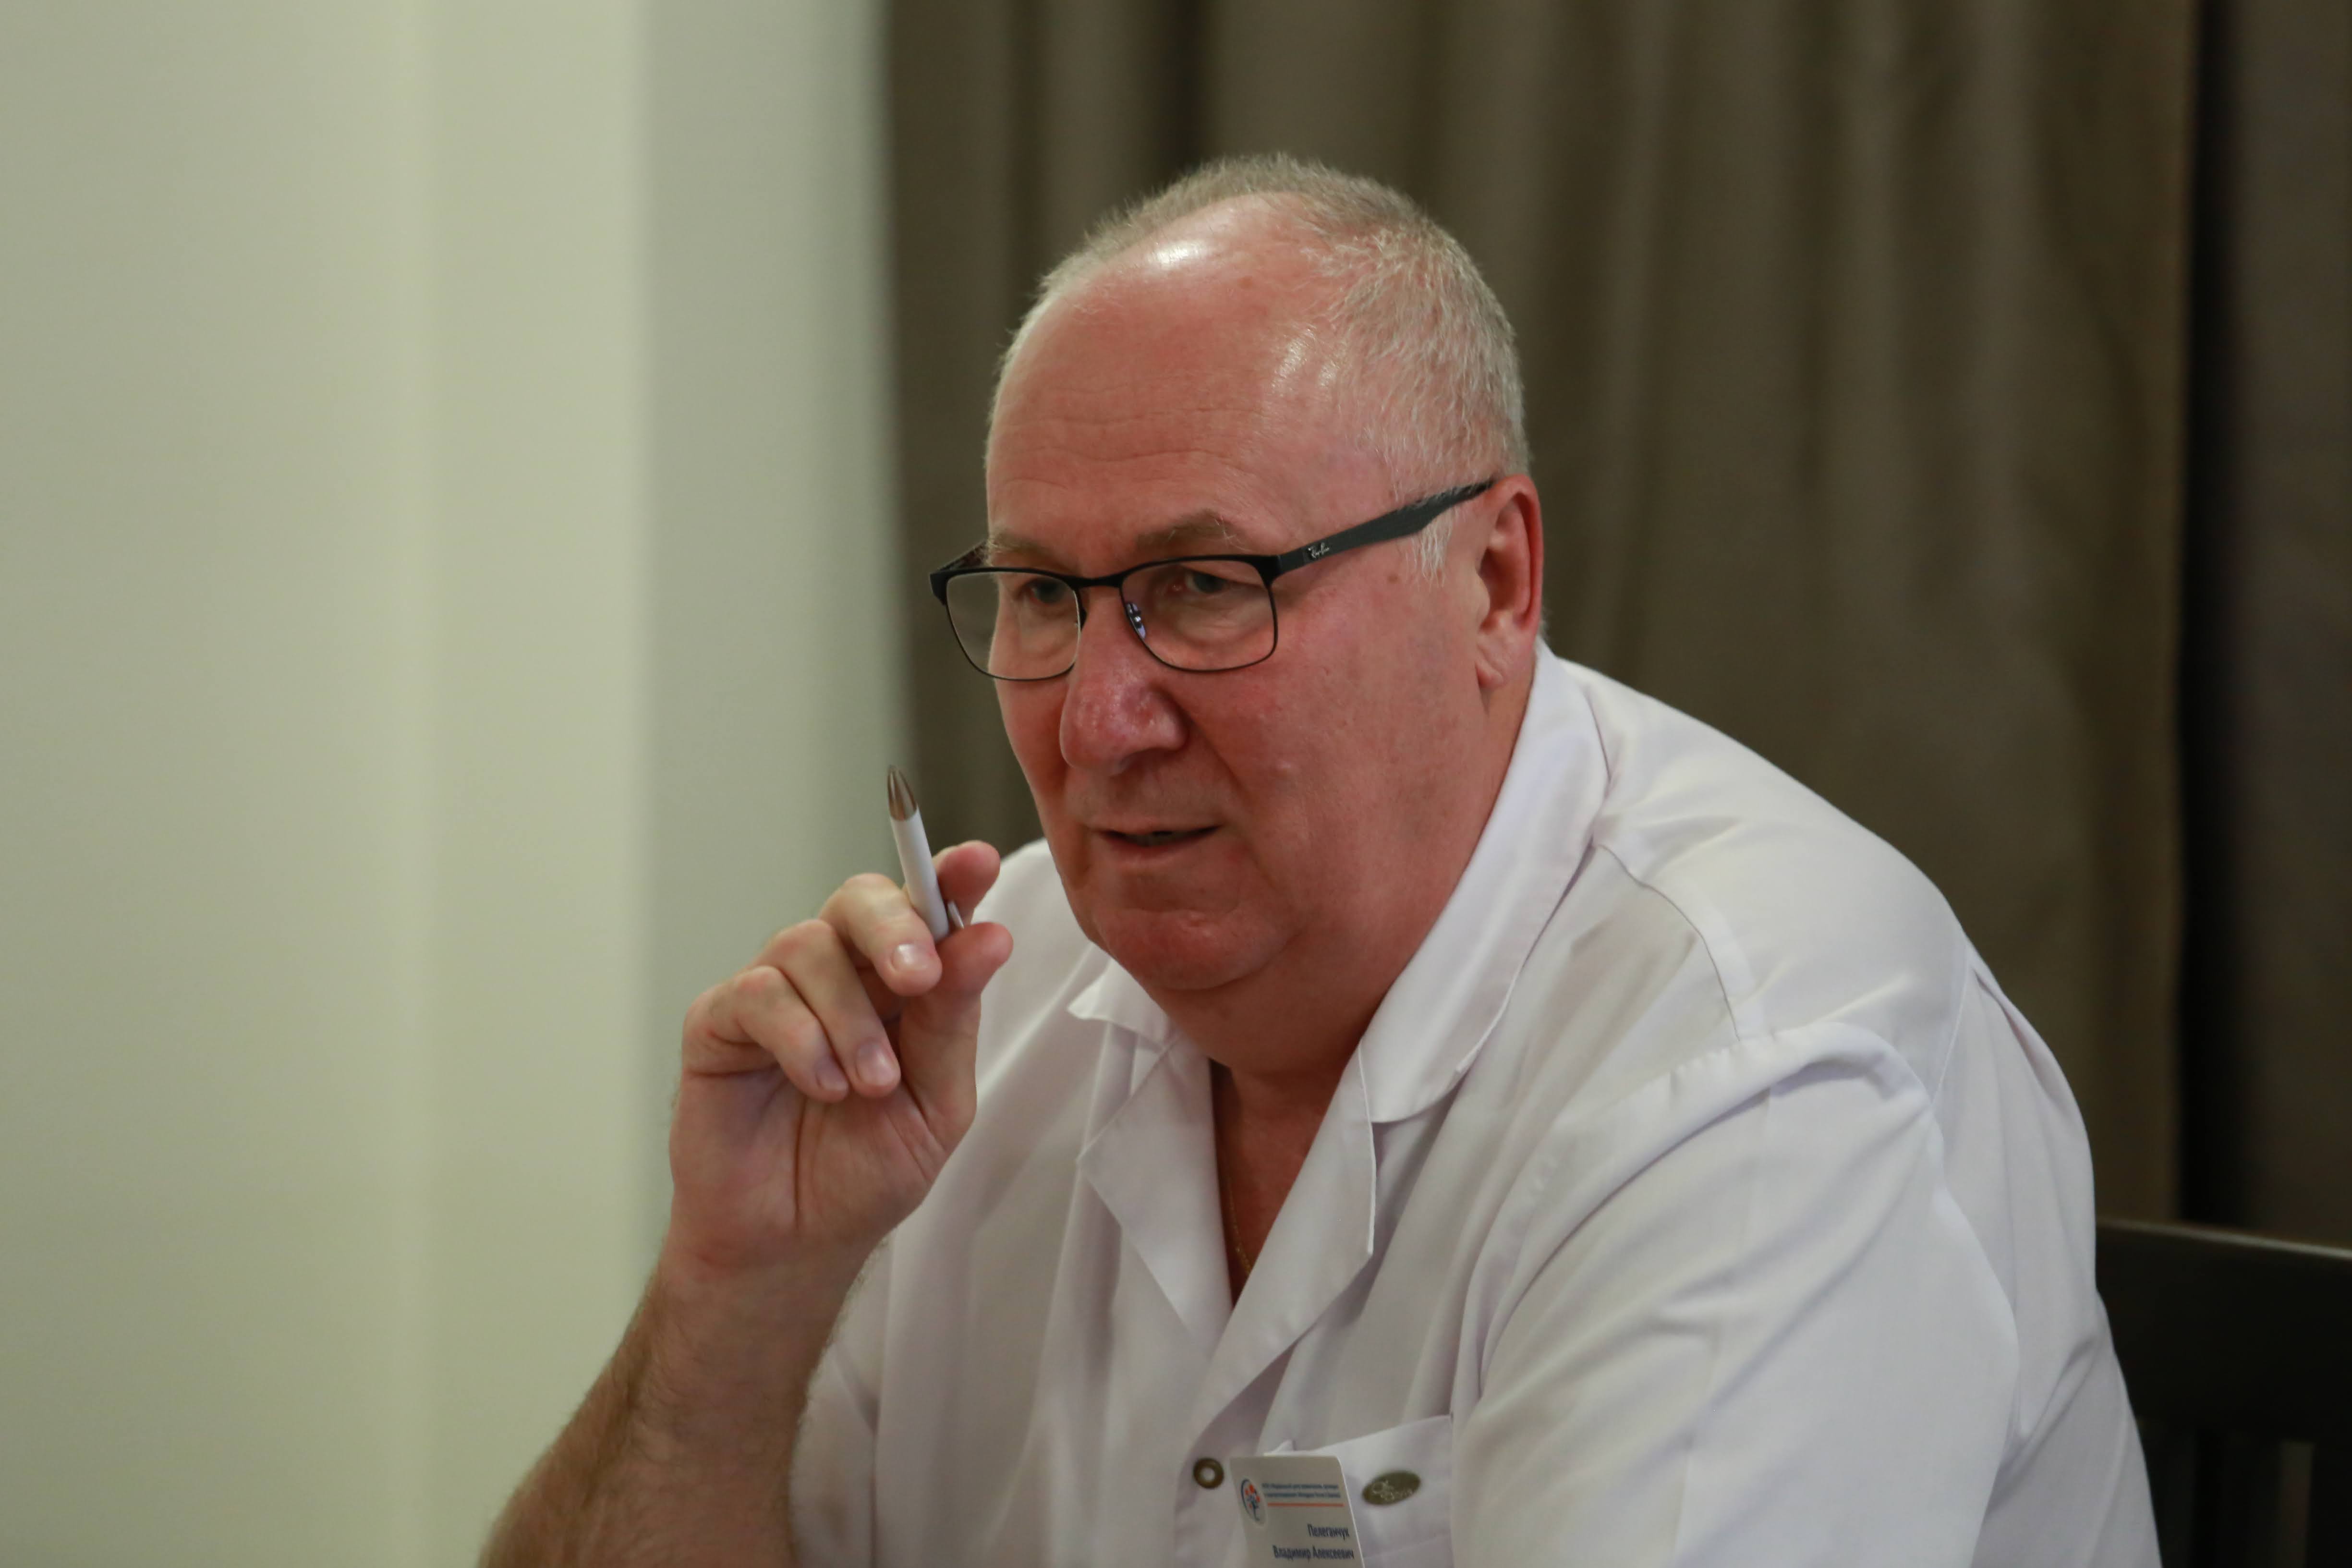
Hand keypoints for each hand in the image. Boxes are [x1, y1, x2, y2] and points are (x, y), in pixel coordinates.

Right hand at [665, 842, 1013, 1276]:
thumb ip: (953, 1021)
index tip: (978, 863)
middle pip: (859, 900)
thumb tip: (988, 936)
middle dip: (896, 927)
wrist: (795, 1242)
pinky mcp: (718, 1022)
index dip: (948, 878)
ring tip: (870, 1084)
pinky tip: (823, 1086)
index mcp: (898, 984)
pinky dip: (800, 1038)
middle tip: (919, 977)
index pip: (923, 908)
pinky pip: (758, 994)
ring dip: (850, 1015)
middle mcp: (837, 973)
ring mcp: (775, 992)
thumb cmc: (865, 1170)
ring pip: (807, 944)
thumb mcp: (936, 1103)